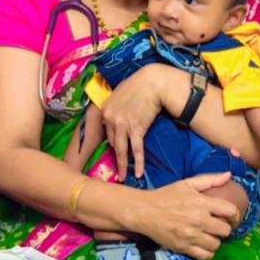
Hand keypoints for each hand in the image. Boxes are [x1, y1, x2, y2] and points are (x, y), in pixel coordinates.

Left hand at [102, 65, 163, 180]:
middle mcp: (110, 118)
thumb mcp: (121, 93)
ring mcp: (123, 125)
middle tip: (117, 170)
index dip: (112, 141)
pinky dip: (137, 163)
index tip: (116, 150)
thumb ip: (117, 107)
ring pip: (121, 150)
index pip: (107, 131)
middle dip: (116, 157)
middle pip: (112, 142)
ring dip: (122, 166)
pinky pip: (136, 150)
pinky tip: (138, 173)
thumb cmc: (140, 84)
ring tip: (123, 178)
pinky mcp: (136, 129)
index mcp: (105, 109)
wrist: (154, 81)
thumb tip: (119, 117)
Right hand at [137, 172, 235, 259]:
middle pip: (226, 230)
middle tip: (217, 226)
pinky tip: (203, 244)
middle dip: (224, 228)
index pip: (231, 211)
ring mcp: (191, 235)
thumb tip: (229, 175)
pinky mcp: (183, 247)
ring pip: (217, 244)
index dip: (235, 214)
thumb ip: (210, 180)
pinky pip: (205, 256)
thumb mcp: (187, 183)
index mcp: (201, 202)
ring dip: (215, 240)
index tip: (230, 216)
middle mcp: (198, 220)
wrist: (144, 211)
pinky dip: (207, 252)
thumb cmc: (166, 196)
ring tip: (209, 235)